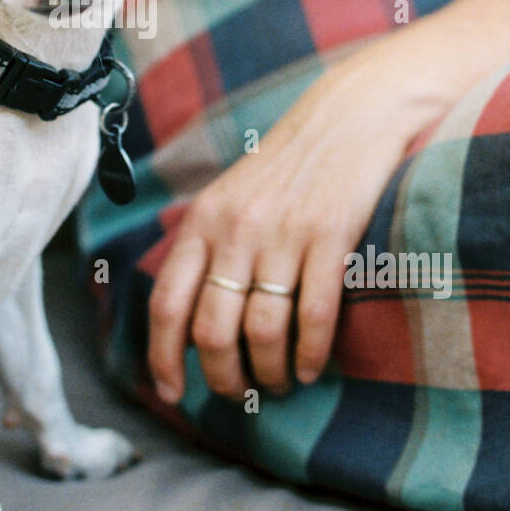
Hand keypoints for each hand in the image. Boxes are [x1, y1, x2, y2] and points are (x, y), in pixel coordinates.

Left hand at [147, 30, 458, 401]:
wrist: (346, 118)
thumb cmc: (285, 169)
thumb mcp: (227, 199)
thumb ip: (205, 250)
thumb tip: (185, 321)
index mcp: (202, 222)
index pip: (167, 304)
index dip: (163, 357)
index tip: (170, 392)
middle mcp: (235, 231)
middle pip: (212, 331)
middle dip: (222, 377)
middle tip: (238, 392)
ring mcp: (283, 235)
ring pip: (262, 331)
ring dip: (268, 372)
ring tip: (278, 383)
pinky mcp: (330, 238)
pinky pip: (313, 315)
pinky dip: (309, 354)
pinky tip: (309, 368)